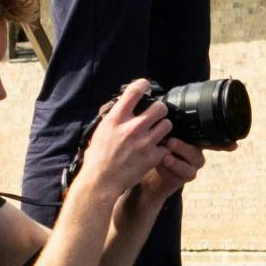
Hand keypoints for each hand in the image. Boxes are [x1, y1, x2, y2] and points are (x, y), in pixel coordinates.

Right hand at [70, 83, 174, 213]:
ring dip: (163, 127)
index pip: (134, 91)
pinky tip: (156, 150)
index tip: (145, 86)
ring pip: (167, 124)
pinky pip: (167, 145)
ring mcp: (144, 142)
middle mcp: (132, 128)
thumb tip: (124, 103)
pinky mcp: (152, 157)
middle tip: (156, 116)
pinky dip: (163, 148)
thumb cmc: (98, 156)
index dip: (143, 84)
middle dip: (159, 110)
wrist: (101, 181)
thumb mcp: (101, 130)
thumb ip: (115, 116)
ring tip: (157, 133)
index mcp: (117, 119)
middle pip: (159, 107)